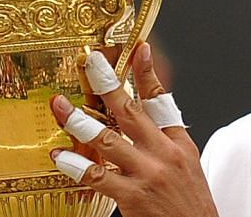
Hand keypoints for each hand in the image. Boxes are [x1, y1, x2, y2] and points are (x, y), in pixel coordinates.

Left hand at [50, 42, 218, 216]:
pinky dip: (75, 165)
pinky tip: (60, 156)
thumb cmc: (189, 206)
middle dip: (109, 85)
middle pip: (131, 112)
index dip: (148, 74)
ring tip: (60, 107)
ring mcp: (148, 174)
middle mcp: (164, 154)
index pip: (162, 101)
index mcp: (178, 145)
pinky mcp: (133, 197)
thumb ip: (166, 139)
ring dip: (80, 122)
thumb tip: (146, 116)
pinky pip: (98, 175)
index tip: (139, 49)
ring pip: (108, 140)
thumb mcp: (188, 165)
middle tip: (91, 63)